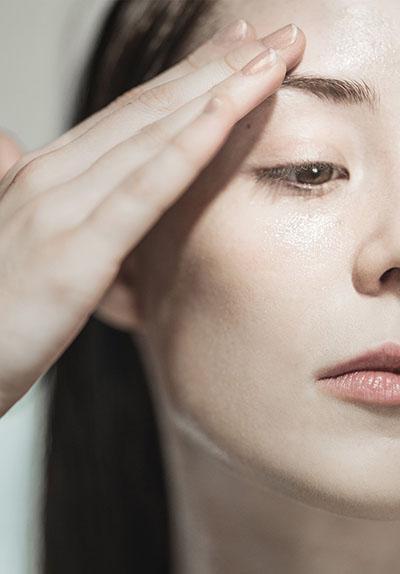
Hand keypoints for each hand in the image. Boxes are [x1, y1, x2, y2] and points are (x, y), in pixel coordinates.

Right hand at [0, 19, 304, 415]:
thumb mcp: (9, 232)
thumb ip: (21, 185)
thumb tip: (9, 145)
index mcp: (47, 175)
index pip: (131, 114)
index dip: (188, 79)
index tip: (236, 51)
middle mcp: (54, 178)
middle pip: (151, 111)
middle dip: (218, 68)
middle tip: (276, 37)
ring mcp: (62, 210)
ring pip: (155, 137)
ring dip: (219, 92)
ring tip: (272, 58)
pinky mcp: (76, 254)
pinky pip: (143, 191)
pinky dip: (188, 149)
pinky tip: (226, 115)